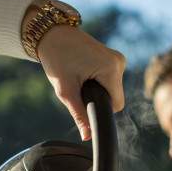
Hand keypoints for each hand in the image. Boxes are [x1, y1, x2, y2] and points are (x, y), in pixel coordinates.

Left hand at [36, 25, 125, 140]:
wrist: (52, 33)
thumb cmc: (56, 58)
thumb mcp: (65, 91)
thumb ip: (79, 115)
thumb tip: (87, 136)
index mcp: (111, 70)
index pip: (116, 105)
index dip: (99, 108)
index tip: (83, 99)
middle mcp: (119, 62)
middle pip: (114, 97)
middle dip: (97, 98)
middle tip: (77, 85)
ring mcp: (118, 58)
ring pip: (112, 88)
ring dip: (98, 89)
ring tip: (79, 75)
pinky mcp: (114, 56)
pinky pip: (110, 79)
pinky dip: (99, 80)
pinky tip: (84, 71)